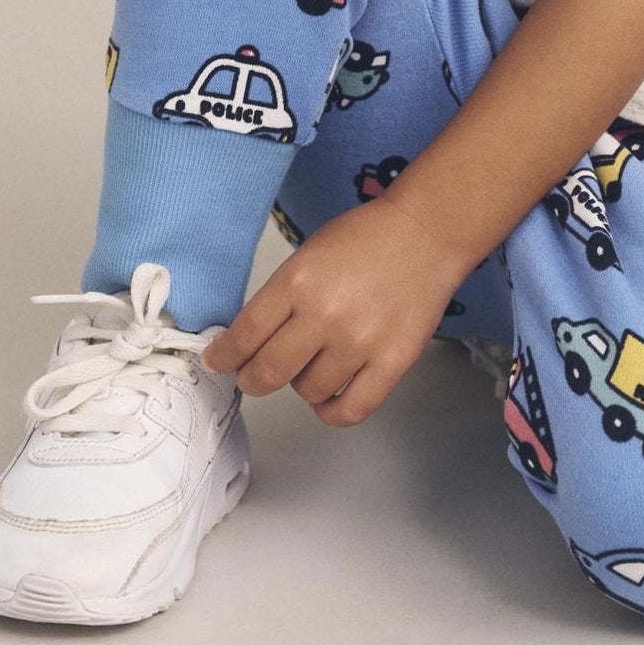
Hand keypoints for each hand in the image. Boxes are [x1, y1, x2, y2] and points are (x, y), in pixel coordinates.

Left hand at [199, 195, 465, 424]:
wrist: (426, 232)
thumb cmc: (367, 237)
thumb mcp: (309, 254)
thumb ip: (280, 297)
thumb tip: (248, 341)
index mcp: (298, 281)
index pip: (245, 335)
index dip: (224, 356)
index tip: (217, 362)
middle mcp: (325, 315)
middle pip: (267, 372)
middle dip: (252, 379)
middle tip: (254, 375)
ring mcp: (360, 342)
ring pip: (307, 392)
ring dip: (300, 385)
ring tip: (312, 365)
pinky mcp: (392, 362)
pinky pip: (350, 410)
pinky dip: (331, 412)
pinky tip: (327, 399)